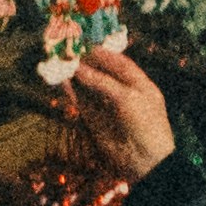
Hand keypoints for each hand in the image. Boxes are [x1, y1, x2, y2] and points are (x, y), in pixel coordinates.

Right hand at [70, 44, 175, 181]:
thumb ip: (102, 82)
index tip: (84, 44)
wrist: (146, 162)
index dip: (102, 54)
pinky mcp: (96, 122)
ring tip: (60, 63)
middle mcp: (123, 93)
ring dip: (75, 77)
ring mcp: (109, 108)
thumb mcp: (127, 97)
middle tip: (67, 52)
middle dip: (85, 64)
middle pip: (101, 74)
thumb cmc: (145, 125)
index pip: (119, 63)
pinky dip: (72, 93)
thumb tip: (78, 69)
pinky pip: (82, 104)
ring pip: (89, 88)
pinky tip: (62, 82)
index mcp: (139, 84)